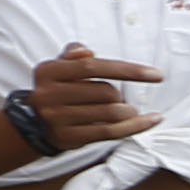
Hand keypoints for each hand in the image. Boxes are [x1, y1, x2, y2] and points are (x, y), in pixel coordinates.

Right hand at [27, 49, 156, 149]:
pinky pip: (110, 132)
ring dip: (128, 112)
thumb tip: (86, 52)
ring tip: (128, 111)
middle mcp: (48, 94)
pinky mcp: (68, 137)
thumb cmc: (57, 89)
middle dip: (122, 96)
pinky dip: (135, 127)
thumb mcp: (59, 68)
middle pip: (105, 92)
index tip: (156, 75)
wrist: (33, 123)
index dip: (127, 70)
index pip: (92, 67)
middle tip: (122, 100)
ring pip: (110, 113)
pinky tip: (150, 121)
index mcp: (48, 71)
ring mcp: (57, 117)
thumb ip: (74, 54)